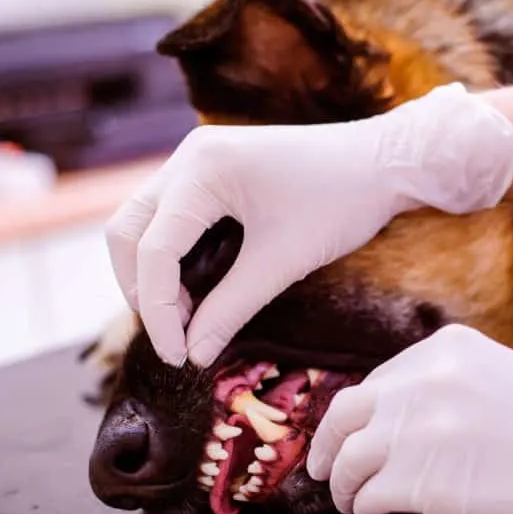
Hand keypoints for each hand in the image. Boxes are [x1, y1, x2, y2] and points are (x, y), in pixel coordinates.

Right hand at [104, 83, 512, 366]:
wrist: (384, 162)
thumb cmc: (342, 203)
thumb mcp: (283, 262)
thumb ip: (230, 309)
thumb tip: (194, 354)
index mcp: (202, 170)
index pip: (153, 250)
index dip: (158, 311)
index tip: (178, 356)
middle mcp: (189, 157)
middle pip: (128, 231)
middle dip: (142, 288)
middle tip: (175, 336)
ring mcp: (198, 159)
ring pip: (143, 223)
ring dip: (154, 273)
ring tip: (188, 316)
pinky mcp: (212, 170)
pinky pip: (170, 216)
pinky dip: (172, 254)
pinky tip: (199, 287)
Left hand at [306, 324, 512, 513]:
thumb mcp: (501, 377)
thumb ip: (445, 385)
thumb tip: (396, 416)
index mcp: (447, 349)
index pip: (376, 380)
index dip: (355, 414)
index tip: (347, 433)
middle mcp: (425, 381)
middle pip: (345, 412)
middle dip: (326, 443)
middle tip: (322, 468)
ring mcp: (421, 430)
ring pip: (349, 457)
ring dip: (343, 483)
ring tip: (350, 500)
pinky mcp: (424, 482)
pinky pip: (369, 495)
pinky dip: (364, 507)